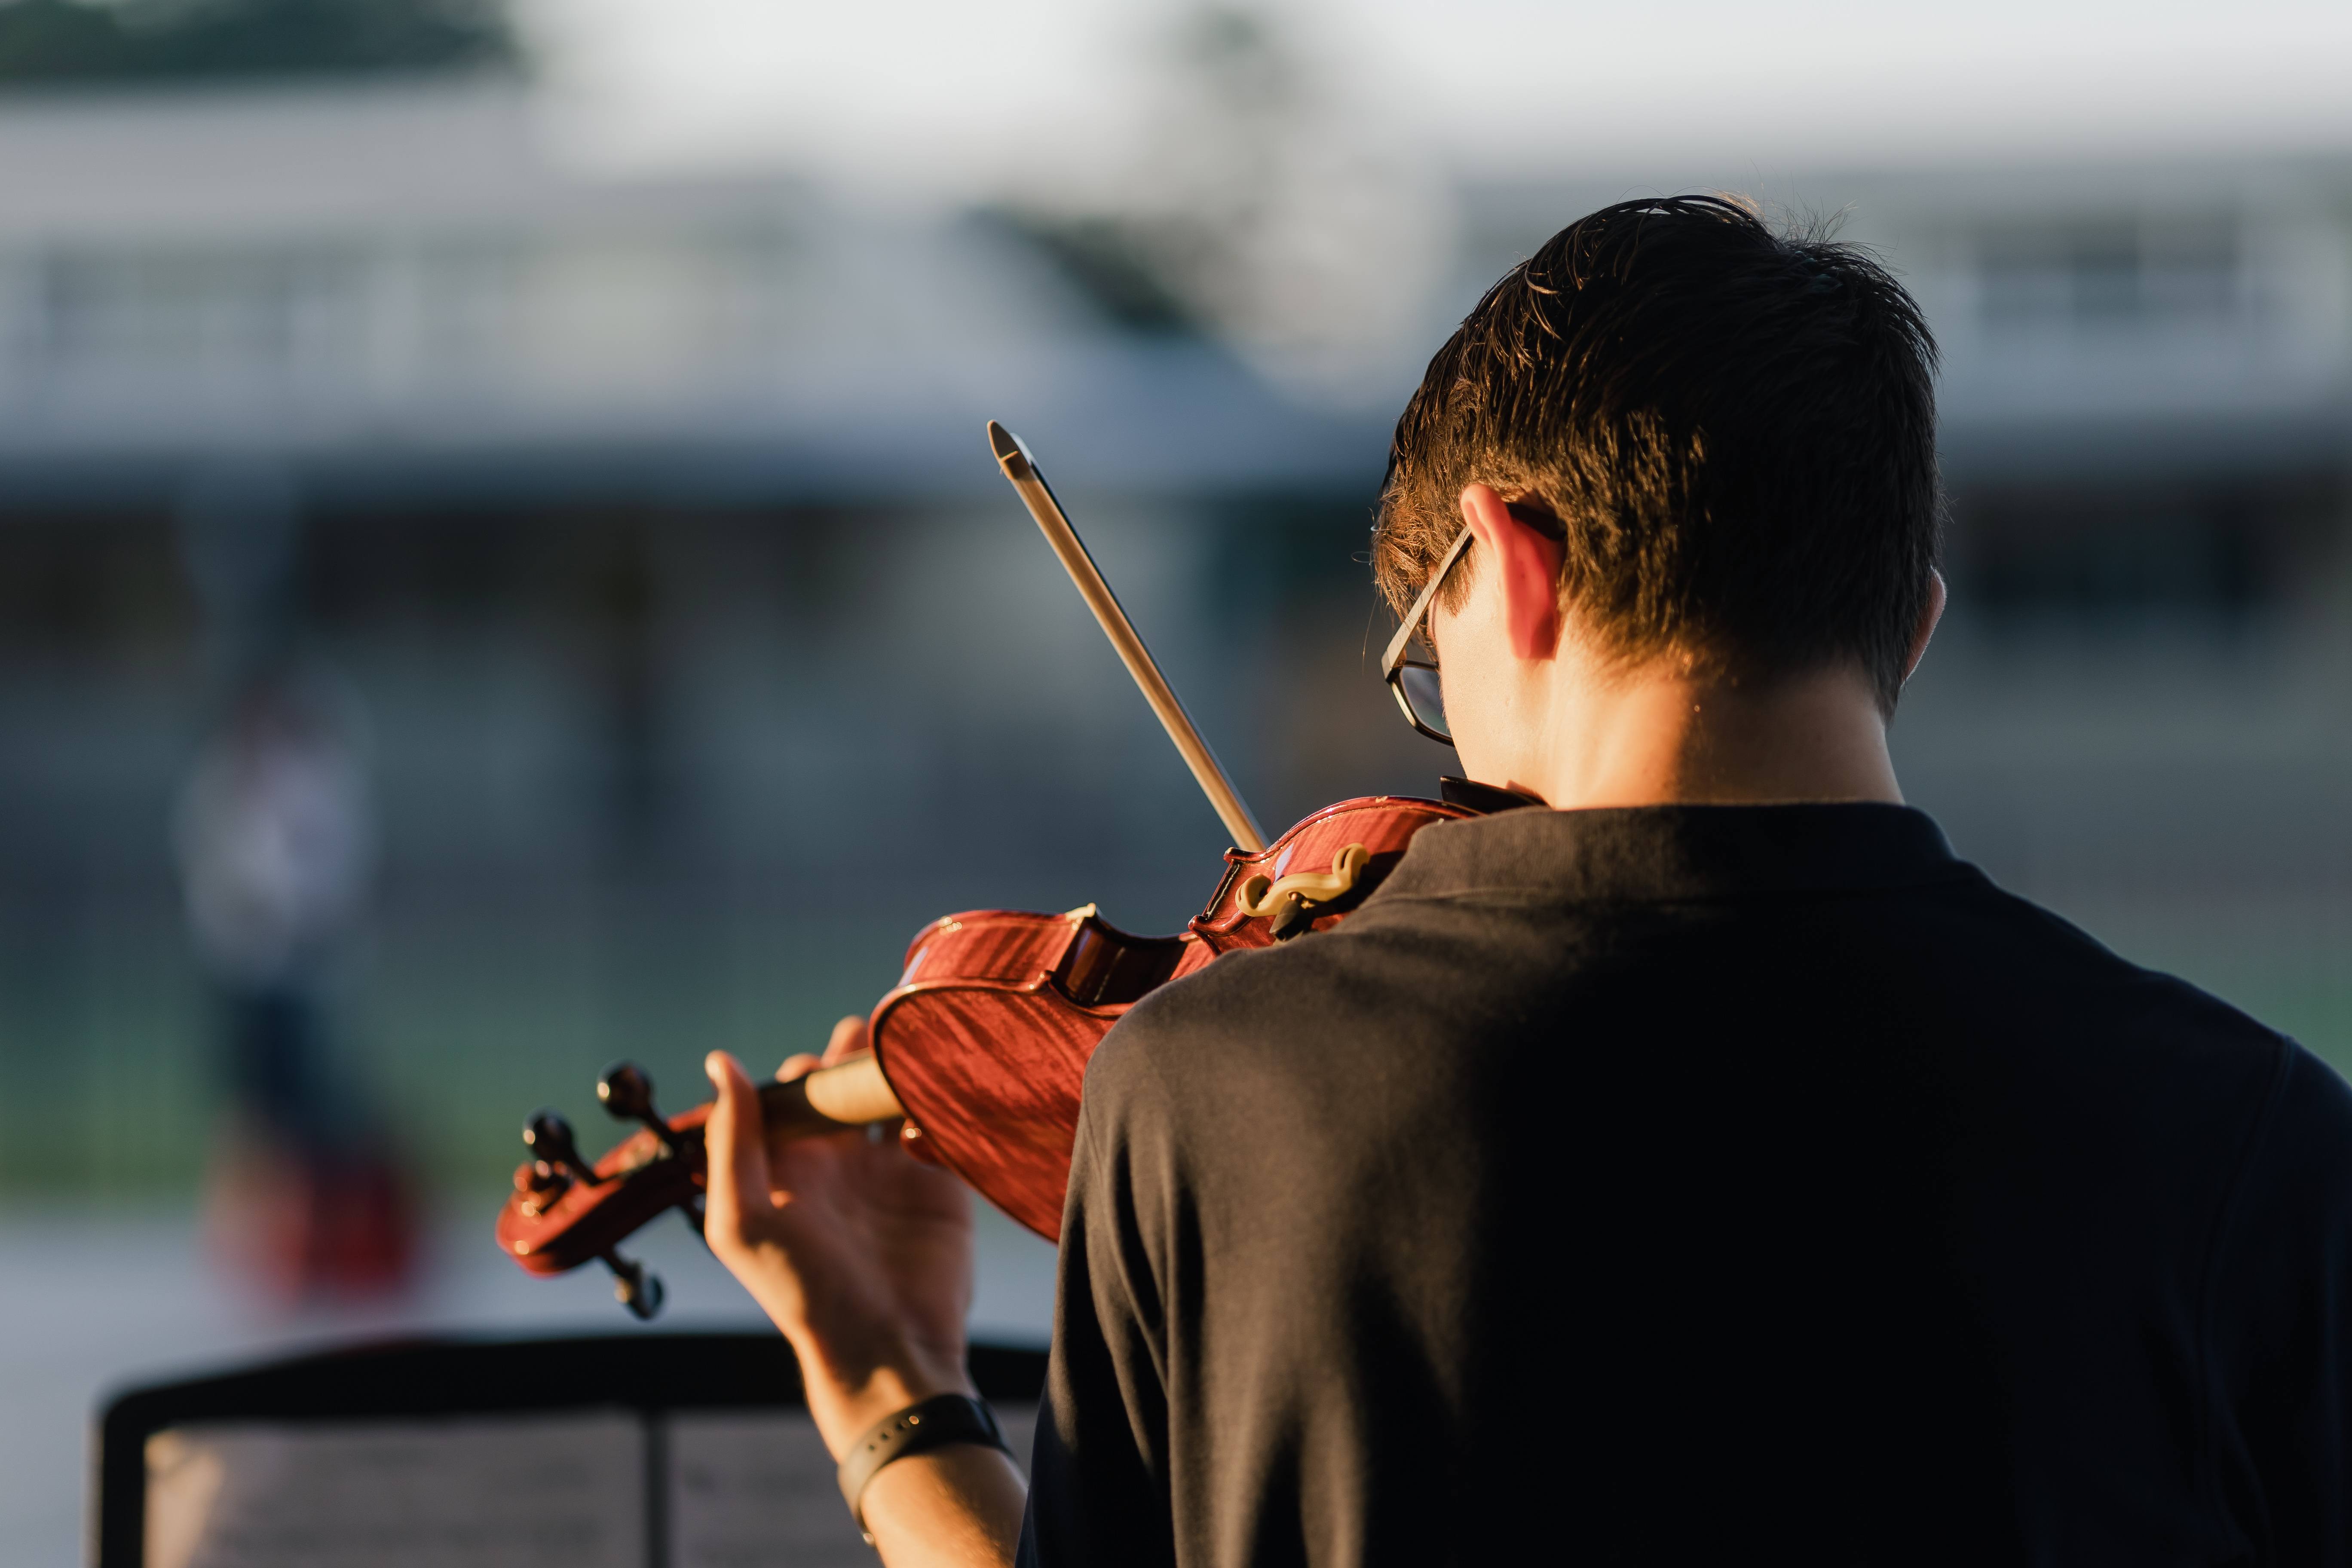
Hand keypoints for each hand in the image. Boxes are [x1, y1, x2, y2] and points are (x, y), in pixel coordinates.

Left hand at [704, 1018, 976, 1453]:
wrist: (886, 1348)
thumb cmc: (803, 1292)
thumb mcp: (744, 1219)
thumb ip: (733, 1139)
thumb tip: (722, 1061)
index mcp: (790, 1166)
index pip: (794, 1091)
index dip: (804, 1069)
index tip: (821, 1066)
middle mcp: (840, 1162)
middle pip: (847, 1083)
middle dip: (856, 1055)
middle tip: (871, 1044)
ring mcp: (892, 1169)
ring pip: (895, 1093)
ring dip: (901, 1068)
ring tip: (909, 1050)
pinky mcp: (940, 1181)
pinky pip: (942, 1123)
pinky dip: (944, 1099)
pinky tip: (942, 1090)